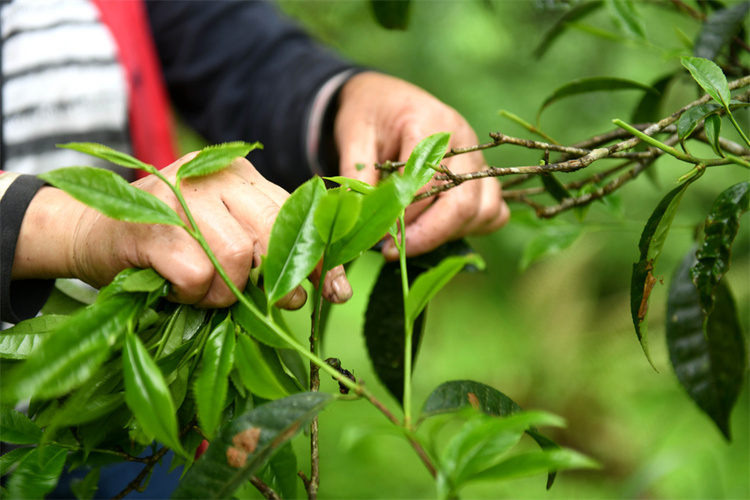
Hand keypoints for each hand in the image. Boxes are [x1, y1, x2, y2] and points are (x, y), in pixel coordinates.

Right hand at [12, 153, 351, 308]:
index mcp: (242, 173)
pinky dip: (191, 294)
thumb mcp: (230, 237)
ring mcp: (182, 194)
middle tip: (261, 302)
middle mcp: (216, 174)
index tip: (336, 289)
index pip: (298, 215)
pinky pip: (196, 273)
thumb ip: (275, 252)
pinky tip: (175, 287)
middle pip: (273, 236)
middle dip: (275, 281)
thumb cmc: (172, 243)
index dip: (320, 257)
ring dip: (223, 292)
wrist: (91, 231)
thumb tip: (335, 289)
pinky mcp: (152, 224)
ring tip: (201, 290)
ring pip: (237, 257)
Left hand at [335, 72, 509, 259]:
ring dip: (449, 234)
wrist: (386, 97)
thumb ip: (356, 173)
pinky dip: (471, 227)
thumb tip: (359, 216)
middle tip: (394, 252)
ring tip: (413, 240)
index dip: (404, 216)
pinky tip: (438, 229)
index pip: (427, 182)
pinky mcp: (482, 174)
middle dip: (429, 235)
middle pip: (463, 201)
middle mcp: (463, 139)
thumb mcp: (352, 135)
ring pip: (482, 209)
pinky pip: (493, 210)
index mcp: (428, 122)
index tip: (380, 237)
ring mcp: (477, 157)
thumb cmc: (369, 114)